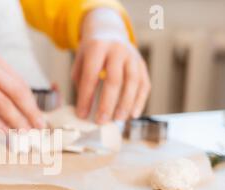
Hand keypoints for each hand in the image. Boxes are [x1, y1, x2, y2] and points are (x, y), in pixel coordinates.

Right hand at [0, 46, 44, 130]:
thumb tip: (18, 104)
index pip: (20, 83)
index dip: (33, 103)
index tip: (40, 118)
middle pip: (16, 93)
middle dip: (30, 114)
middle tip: (39, 130)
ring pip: (1, 103)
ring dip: (16, 121)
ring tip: (25, 135)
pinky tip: (5, 133)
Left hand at [72, 8, 150, 123]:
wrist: (109, 32)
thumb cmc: (91, 54)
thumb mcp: (80, 62)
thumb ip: (81, 83)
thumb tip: (85, 110)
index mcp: (97, 47)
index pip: (91, 75)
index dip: (86, 96)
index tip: (82, 114)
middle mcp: (117, 49)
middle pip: (114, 79)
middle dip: (107, 103)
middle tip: (101, 121)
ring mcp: (133, 56)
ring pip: (132, 82)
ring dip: (125, 103)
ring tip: (118, 119)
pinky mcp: (142, 64)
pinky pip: (144, 84)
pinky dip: (140, 101)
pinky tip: (133, 114)